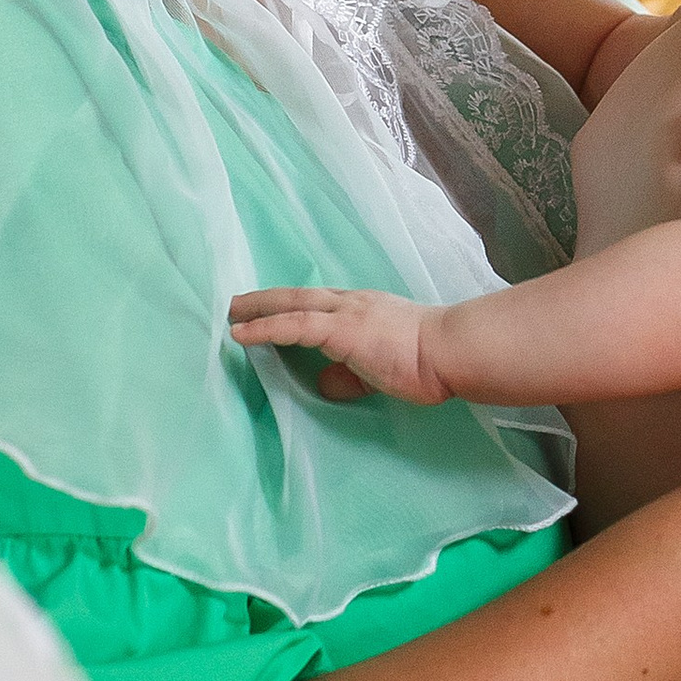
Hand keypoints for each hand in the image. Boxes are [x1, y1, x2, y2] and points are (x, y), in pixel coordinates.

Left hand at [229, 282, 446, 405]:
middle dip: (265, 299)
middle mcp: (351, 304)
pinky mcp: (341, 329)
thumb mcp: (381, 369)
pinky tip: (241, 332)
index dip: (293, 306)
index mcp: (364, 311)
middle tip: (236, 303)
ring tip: (230, 314)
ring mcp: (346, 313)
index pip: (321, 304)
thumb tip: (325, 384)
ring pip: (291, 304)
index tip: (270, 308)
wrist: (449, 351)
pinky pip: (294, 325)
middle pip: (298, 296)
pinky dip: (264, 327)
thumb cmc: (428, 360)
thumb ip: (351, 374)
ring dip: (258, 308)